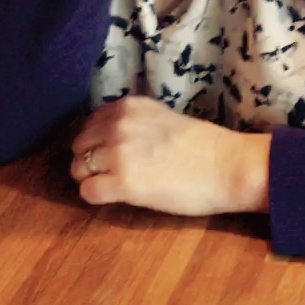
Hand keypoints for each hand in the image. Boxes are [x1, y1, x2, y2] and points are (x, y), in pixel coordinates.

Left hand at [71, 97, 270, 215]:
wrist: (226, 166)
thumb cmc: (202, 145)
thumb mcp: (160, 118)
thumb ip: (133, 122)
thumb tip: (107, 137)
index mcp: (128, 107)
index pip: (89, 123)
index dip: (95, 142)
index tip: (107, 154)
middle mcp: (117, 125)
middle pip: (79, 147)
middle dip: (88, 161)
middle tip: (109, 174)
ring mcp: (118, 154)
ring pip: (78, 169)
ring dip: (91, 180)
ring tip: (113, 186)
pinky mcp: (123, 183)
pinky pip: (88, 192)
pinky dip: (95, 197)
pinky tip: (115, 197)